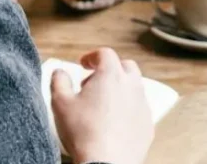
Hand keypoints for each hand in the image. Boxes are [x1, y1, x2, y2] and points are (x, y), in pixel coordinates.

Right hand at [51, 47, 153, 163]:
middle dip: (110, 69)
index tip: (83, 65)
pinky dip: (128, 109)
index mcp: (111, 75)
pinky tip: (114, 122)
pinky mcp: (148, 125)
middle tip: (94, 82)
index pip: (105, 54)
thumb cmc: (83, 132)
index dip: (92, 56)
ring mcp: (143, 106)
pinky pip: (139, 109)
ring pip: (135, 88)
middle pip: (126, 66)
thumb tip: (60, 73)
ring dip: (120, 89)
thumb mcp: (60, 102)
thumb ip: (59, 81)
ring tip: (103, 104)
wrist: (106, 163)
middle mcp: (131, 86)